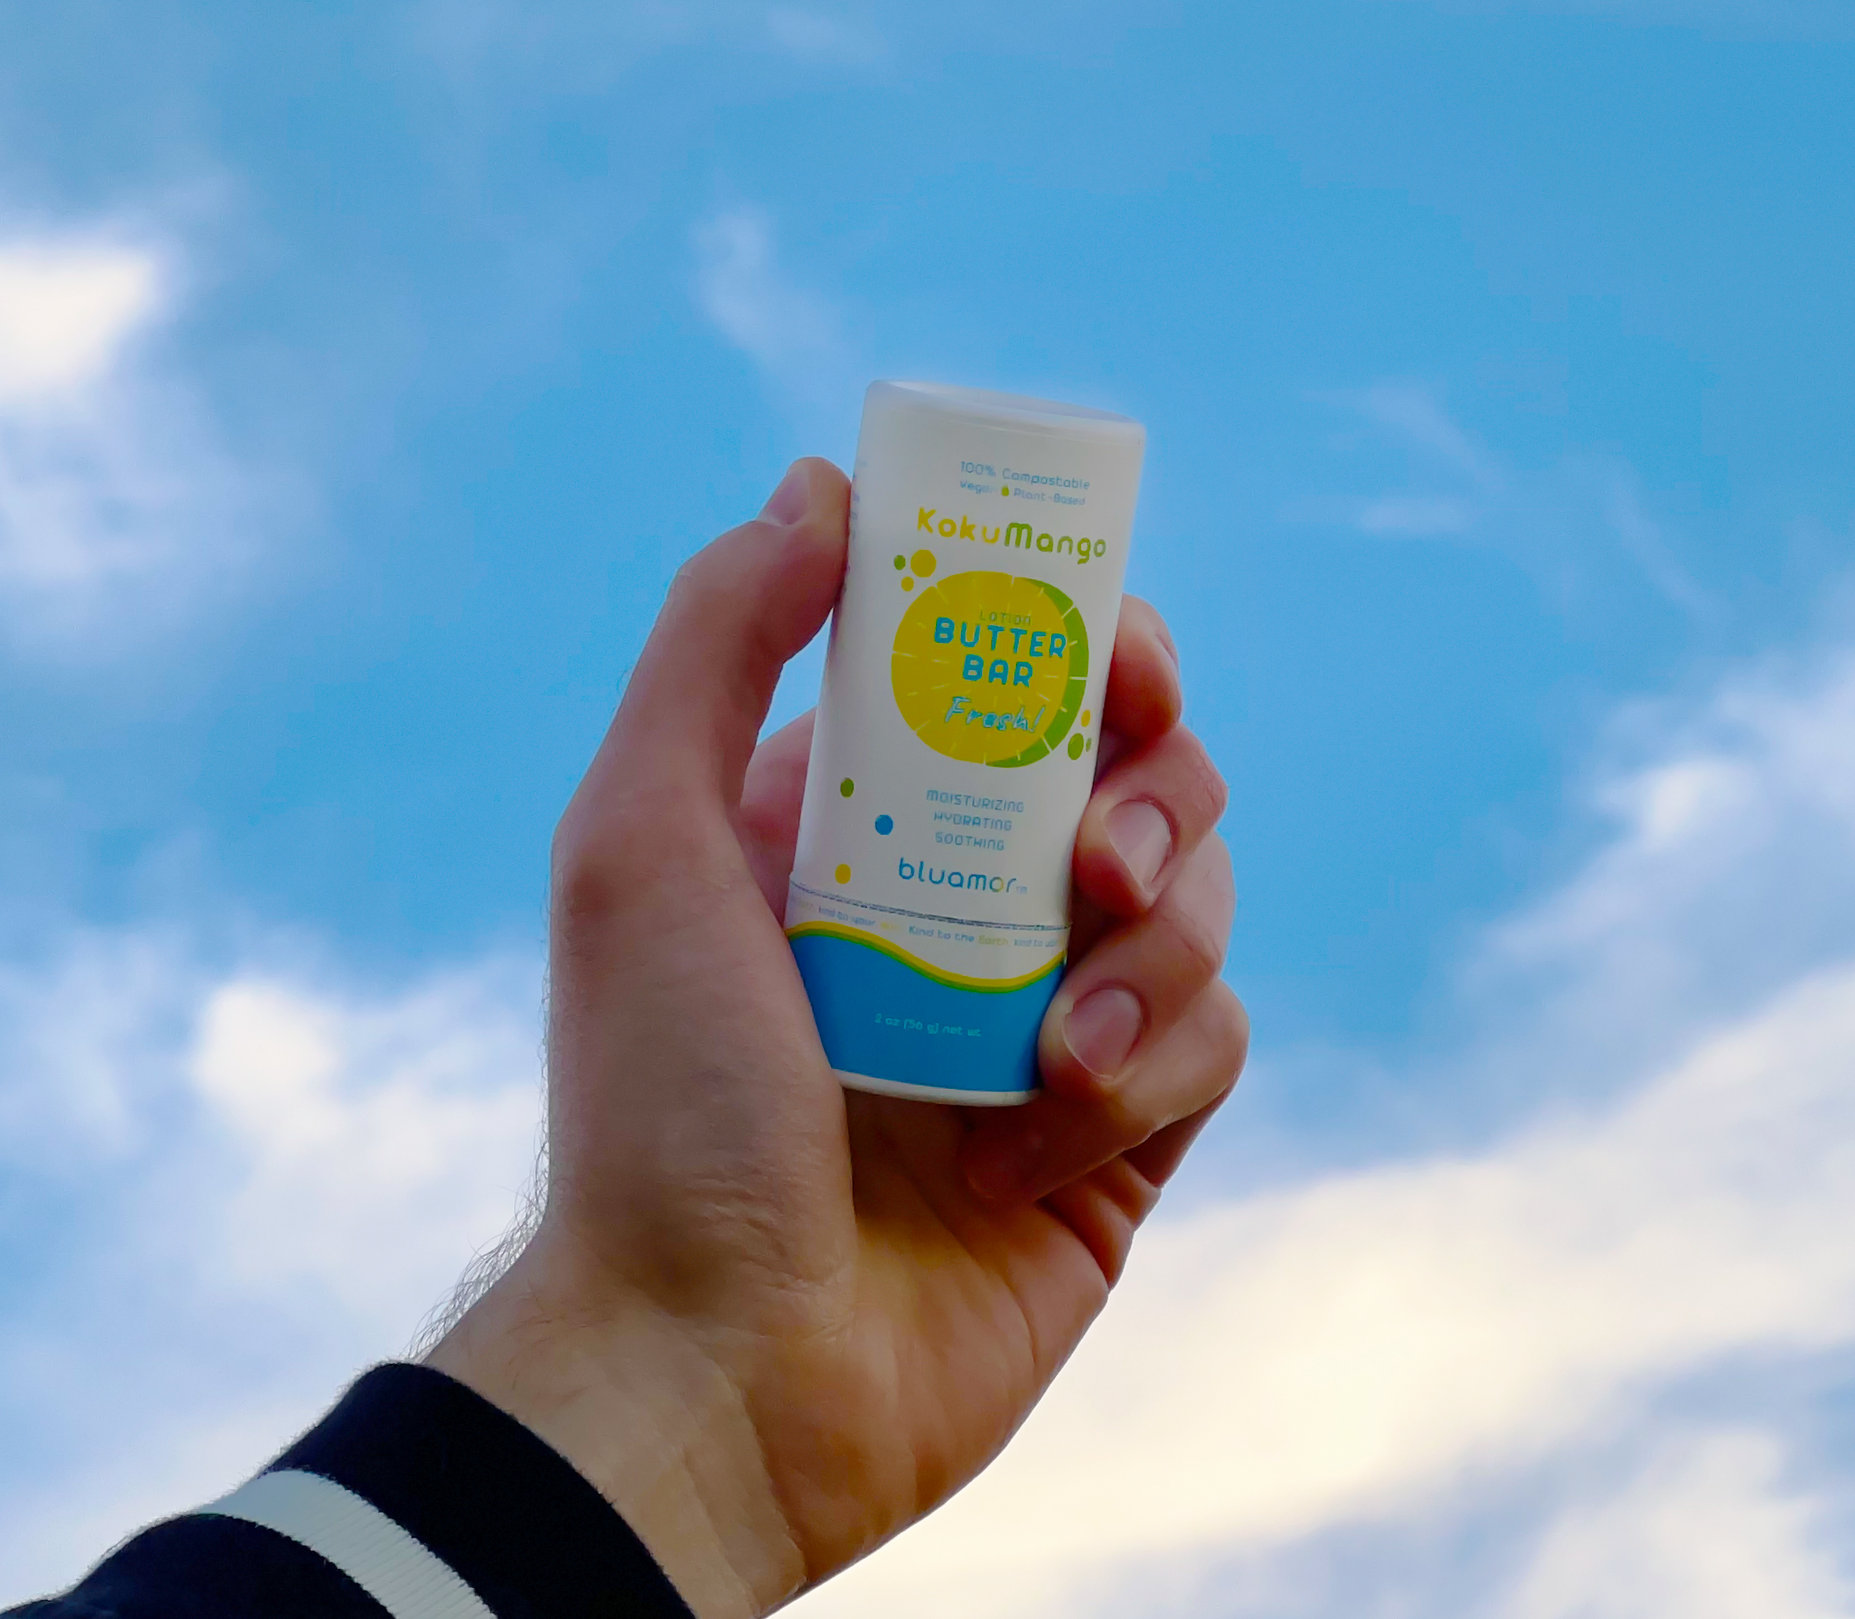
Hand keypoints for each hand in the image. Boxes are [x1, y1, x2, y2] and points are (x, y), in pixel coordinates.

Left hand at [428, 457, 1246, 1615]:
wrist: (716, 1371)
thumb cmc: (656, 1114)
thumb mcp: (637, 843)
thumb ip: (717, 643)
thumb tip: (824, 484)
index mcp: (860, 827)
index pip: (1019, 678)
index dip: (1094, 641)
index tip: (1113, 652)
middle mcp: (965, 912)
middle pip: (1146, 771)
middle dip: (1159, 785)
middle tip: (1105, 853)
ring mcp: (1053, 1030)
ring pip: (1203, 901)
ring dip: (1157, 945)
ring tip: (1064, 1033)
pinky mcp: (1123, 1148)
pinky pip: (1217, 1041)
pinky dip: (1151, 1068)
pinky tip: (1047, 1131)